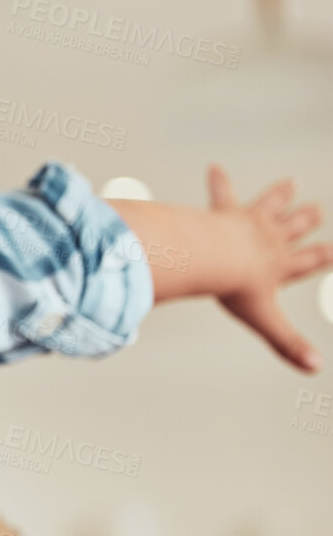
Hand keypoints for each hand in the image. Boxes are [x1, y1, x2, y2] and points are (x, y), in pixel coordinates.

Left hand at [206, 163, 329, 372]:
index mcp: (284, 264)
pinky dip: (219, 181)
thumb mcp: (266, 320)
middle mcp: (273, 238)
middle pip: (298, 225)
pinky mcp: (226, 211)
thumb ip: (288, 344)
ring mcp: (251, 221)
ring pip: (272, 203)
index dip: (325, 255)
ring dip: (281, 194)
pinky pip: (222, 193)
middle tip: (316, 211)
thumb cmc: (238, 288)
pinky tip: (214, 167)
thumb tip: (314, 368)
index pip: (312, 260)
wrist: (215, 257)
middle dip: (307, 218)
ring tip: (290, 184)